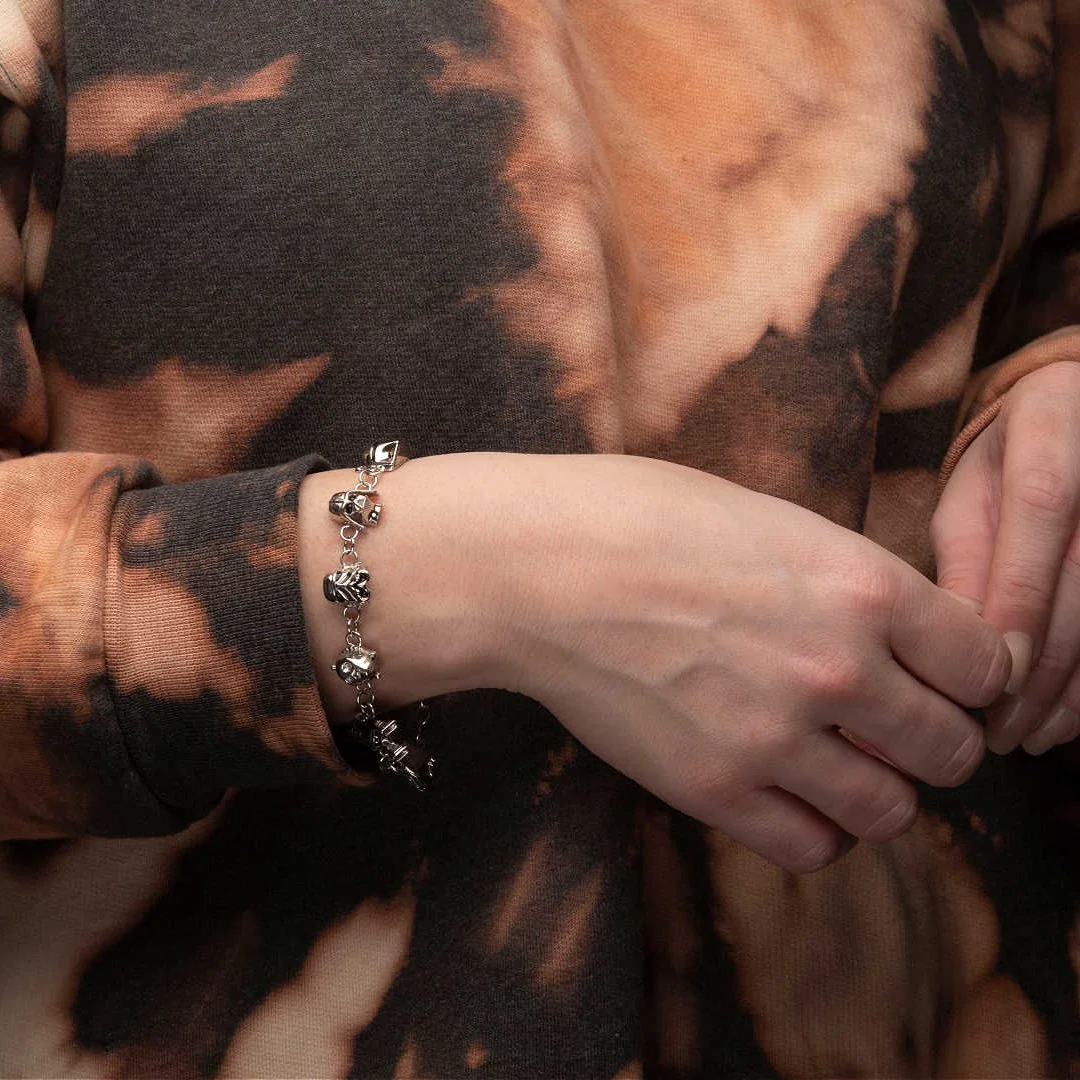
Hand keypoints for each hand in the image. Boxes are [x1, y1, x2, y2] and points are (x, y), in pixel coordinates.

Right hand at [300, 453, 1010, 872]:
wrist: (536, 566)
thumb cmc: (640, 518)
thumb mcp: (770, 521)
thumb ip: (846, 583)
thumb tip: (894, 635)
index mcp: (861, 584)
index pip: (985, 663)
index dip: (970, 674)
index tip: (940, 677)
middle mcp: (837, 668)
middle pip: (952, 749)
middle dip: (930, 738)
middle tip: (889, 726)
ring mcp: (775, 737)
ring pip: (892, 811)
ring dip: (877, 790)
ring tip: (837, 764)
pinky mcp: (713, 790)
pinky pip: (813, 848)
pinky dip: (816, 828)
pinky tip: (786, 791)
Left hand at [931, 360, 1079, 754]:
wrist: (1072, 422)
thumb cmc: (1005, 466)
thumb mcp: (969, 495)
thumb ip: (964, 556)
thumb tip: (958, 642)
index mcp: (1051, 430)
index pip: (1042, 512)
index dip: (1020, 601)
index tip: (987, 679)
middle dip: (1043, 667)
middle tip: (997, 730)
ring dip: (1074, 690)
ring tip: (1029, 736)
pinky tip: (1066, 718)